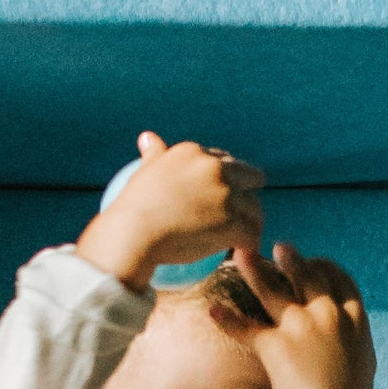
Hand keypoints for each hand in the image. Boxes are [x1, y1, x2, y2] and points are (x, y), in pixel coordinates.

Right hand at [76, 132, 263, 290]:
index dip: (227, 178)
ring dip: (252, 222)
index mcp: (194, 153)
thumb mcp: (144, 171)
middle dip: (250, 193)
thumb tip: (148, 137)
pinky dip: (249, 244)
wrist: (133, 234)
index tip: (222, 194)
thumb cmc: (133, 208)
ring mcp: (225, 195)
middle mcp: (214, 168)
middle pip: (250, 177)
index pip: (224, 160)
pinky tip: (243, 251)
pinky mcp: (232, 223)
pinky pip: (251, 234)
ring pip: (254, 208)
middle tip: (242, 213)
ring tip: (244, 237)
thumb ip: (154, 153)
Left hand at [216, 241, 374, 388]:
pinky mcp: (276, 344)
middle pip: (306, 276)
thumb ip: (353, 335)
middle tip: (280, 246)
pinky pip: (246, 328)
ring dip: (255, 270)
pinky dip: (227, 319)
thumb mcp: (364, 355)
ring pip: (273, 290)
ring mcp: (300, 326)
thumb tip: (344, 330)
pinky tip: (212, 310)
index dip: (325, 267)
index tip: (316, 262)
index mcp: (353, 316)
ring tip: (242, 255)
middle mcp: (326, 313)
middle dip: (292, 259)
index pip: (340, 280)